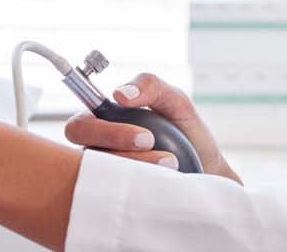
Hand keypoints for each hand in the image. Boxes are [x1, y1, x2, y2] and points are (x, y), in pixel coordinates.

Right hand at [62, 72, 241, 183]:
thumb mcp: (175, 101)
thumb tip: (120, 94)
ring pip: (104, 178)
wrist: (207, 171)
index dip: (102, 131)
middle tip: (152, 143)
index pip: (79, 127)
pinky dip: (142, 190)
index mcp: (101, 125)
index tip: (145, 136)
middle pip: (86, 154)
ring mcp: (106, 180)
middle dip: (119, 148)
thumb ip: (150, 86)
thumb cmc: (186, 133)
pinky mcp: (119, 201)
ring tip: (172, 163)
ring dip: (139, 168)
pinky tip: (163, 183)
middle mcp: (97, 153)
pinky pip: (118, 199)